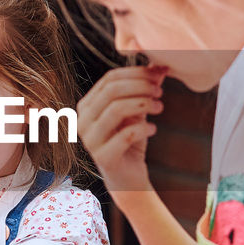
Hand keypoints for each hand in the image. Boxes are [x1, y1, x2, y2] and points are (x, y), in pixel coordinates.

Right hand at [77, 65, 165, 196]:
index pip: (109, 79)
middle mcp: (83, 121)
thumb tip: (160, 66)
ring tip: (160, 107)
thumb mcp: (137, 111)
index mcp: (87, 106)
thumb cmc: (131, 141)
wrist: (128, 178)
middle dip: (140, 87)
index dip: (136, 73)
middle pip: (111, 91)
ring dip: (143, 103)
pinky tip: (153, 129)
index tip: (158, 75)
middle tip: (160, 92)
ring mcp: (90, 140)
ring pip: (116, 109)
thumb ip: (143, 90)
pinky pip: (126, 134)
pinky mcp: (103, 157)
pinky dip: (144, 127)